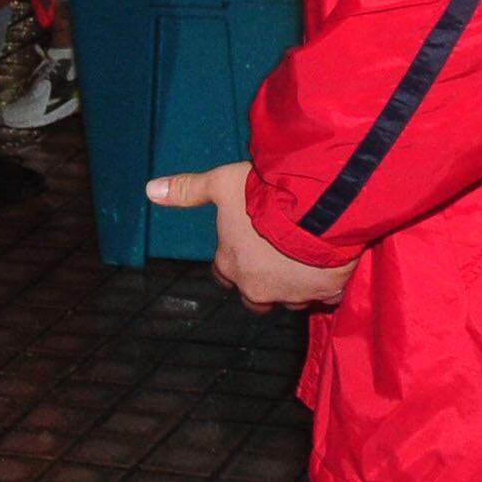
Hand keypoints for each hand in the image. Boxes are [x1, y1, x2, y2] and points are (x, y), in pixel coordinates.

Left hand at [147, 160, 351, 311]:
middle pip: (254, 297)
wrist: (318, 204)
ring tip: (303, 256)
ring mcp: (293, 293)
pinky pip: (325, 295)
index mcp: (231, 264)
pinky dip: (327, 283)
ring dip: (293, 283)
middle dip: (260, 281)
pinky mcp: (325, 291)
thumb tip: (150, 191)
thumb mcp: (222, 183)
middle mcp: (258, 286)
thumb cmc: (266, 194)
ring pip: (290, 298)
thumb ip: (188, 190)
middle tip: (273, 257)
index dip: (231, 261)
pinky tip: (331, 264)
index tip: (242, 246)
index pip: (222, 274)